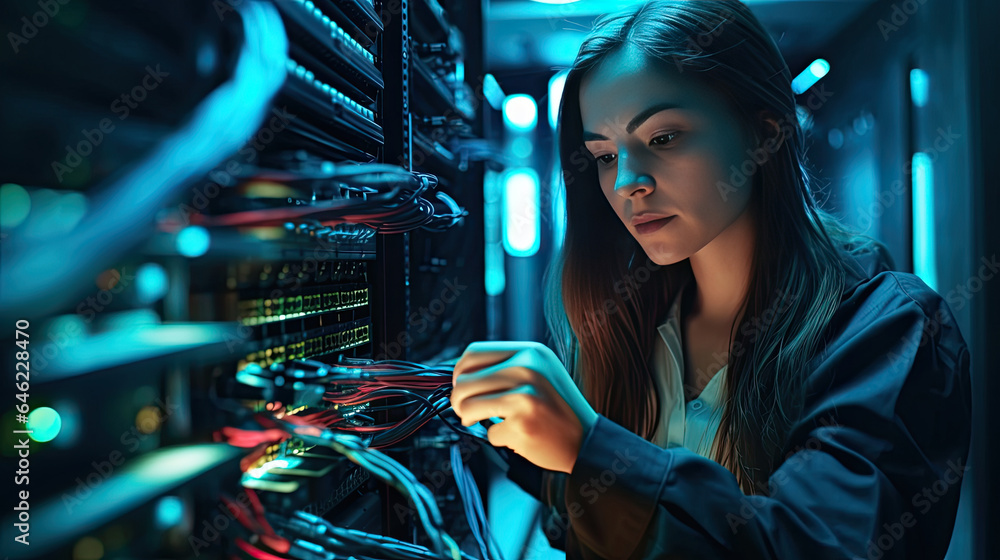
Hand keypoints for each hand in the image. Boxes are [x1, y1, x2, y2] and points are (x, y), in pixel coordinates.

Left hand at [449, 341, 597, 473]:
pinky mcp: (522, 423)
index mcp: (530, 352)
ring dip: (470, 418)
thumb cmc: (557, 409)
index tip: (463, 388)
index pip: (473, 353)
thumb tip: (459, 375)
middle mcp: (527, 368)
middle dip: (459, 401)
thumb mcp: (539, 373)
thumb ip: (506, 368)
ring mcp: (524, 395)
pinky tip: (520, 436)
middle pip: (464, 381)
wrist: (587, 441)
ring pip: (467, 406)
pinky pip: (490, 433)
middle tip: (467, 412)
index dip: (460, 373)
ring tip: (487, 422)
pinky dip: (501, 438)